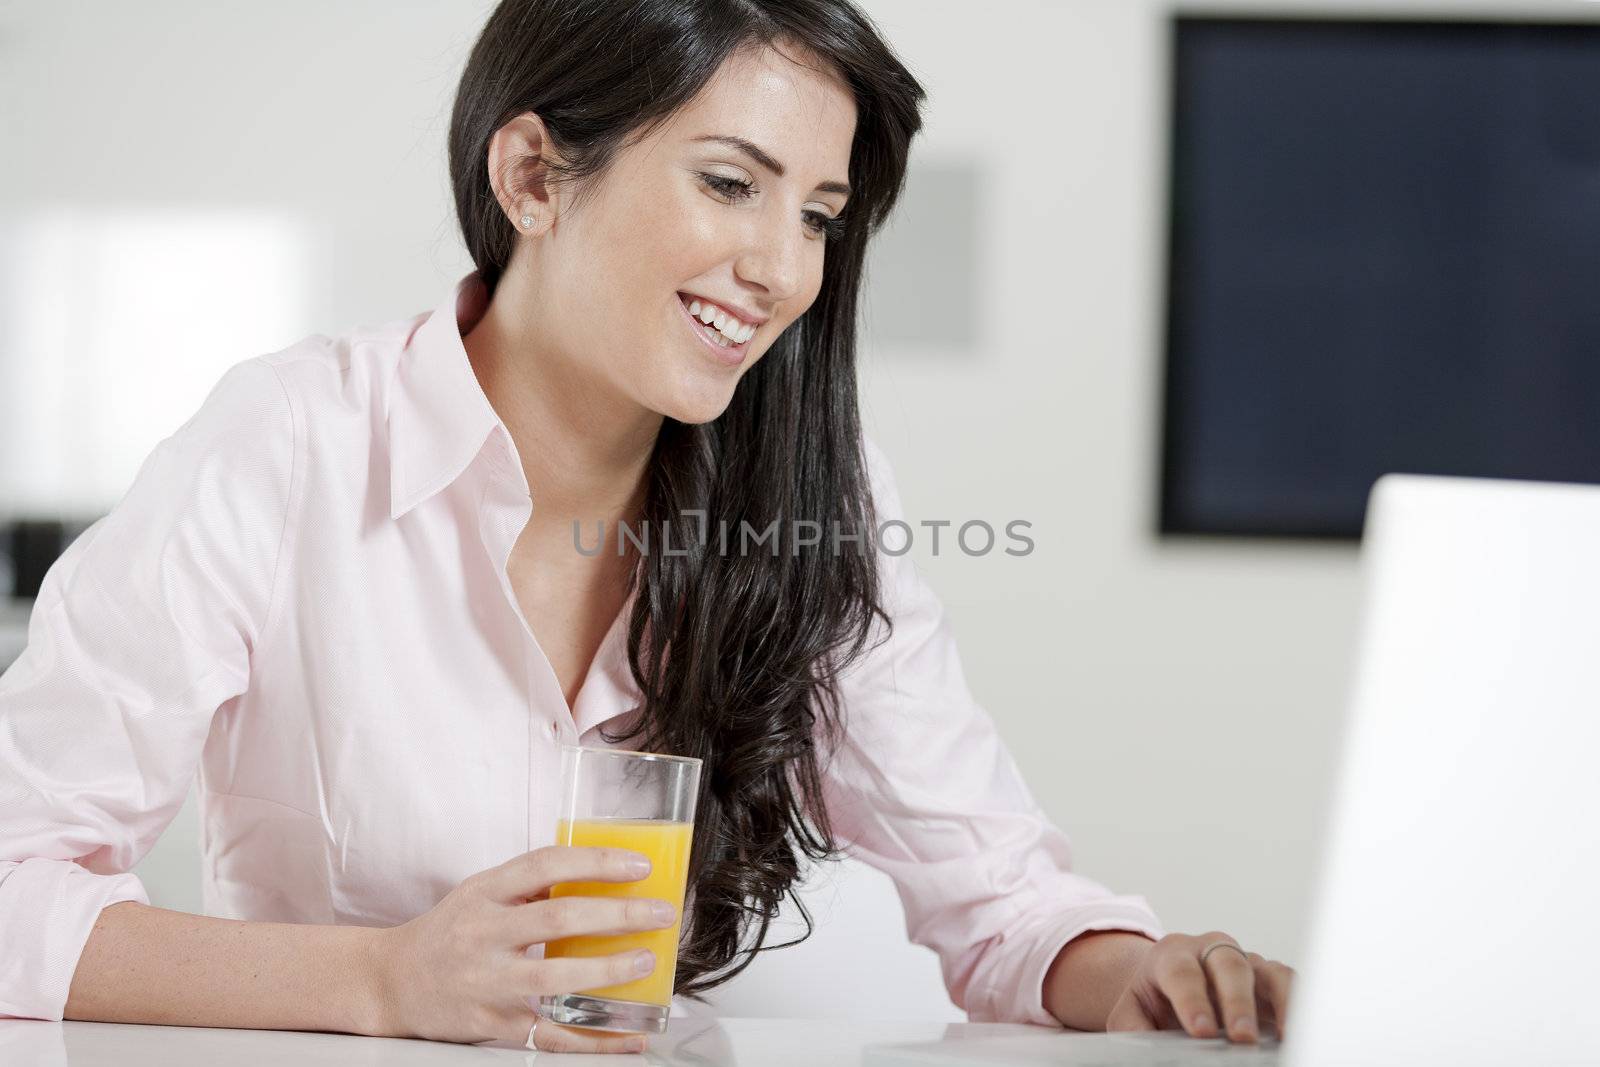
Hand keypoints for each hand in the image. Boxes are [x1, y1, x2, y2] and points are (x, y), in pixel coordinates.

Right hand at [368, 845, 677, 1050]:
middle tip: (661, 914)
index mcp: (483, 892)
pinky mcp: (491, 1024)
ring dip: (608, 970)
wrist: (390, 982)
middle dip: (617, 915)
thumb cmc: (448, 931)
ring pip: (554, 978)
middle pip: (558, 919)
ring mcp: (486, 982)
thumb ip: (529, 884)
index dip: (596, 862)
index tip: (639, 866)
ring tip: (646, 962)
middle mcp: (482, 934)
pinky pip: (549, 1035)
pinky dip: (593, 1040)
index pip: (545, 865)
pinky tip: (628, 1037)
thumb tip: (601, 875)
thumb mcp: (480, 892)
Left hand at [1104, 931, 1294, 1042]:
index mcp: (1172, 955)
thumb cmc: (1152, 1001)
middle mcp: (1211, 951)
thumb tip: (1145, 1052)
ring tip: (1285, 1037)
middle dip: (1237, 1001)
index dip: (1192, 1000)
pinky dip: (1299, 1004)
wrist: (1168, 987)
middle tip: (1242, 1037)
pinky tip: (1299, 1032)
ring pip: (1268, 970)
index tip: (1201, 1032)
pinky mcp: (1271, 981)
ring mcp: (1245, 963)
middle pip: (1228, 964)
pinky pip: (1291, 984)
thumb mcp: (1132, 1013)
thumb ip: (1135, 1029)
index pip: (1181, 972)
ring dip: (1279, 1002)